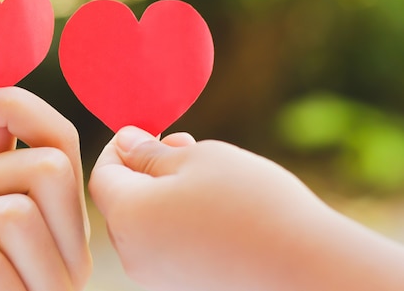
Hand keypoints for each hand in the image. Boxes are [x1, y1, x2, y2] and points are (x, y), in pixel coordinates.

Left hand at [89, 126, 403, 290]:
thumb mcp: (199, 159)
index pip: (101, 175)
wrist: (305, 268)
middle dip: (144, 168)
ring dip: (163, 192)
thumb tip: (125, 142)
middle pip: (122, 201)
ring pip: (146, 222)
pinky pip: (166, 245)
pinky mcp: (184, 286)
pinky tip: (213, 206)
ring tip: (203, 172)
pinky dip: (178, 219)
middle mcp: (134, 254)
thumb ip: (151, 153)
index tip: (145, 131)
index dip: (118, 147)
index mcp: (128, 216)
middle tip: (179, 145)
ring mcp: (158, 276)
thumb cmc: (250, 203)